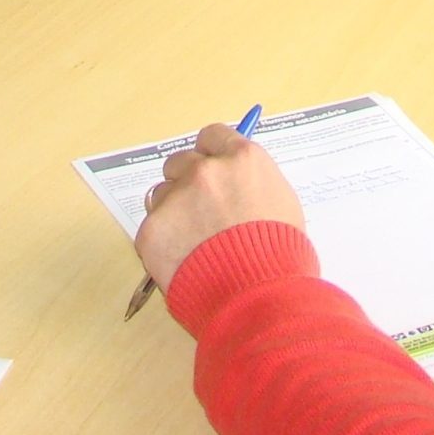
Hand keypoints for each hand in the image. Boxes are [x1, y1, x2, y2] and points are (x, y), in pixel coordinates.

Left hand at [133, 121, 305, 296]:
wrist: (258, 298)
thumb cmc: (281, 256)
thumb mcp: (280, 203)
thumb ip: (251, 183)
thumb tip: (235, 180)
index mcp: (241, 159)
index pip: (212, 136)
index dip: (211, 155)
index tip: (213, 170)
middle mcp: (205, 171)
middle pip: (181, 162)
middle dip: (187, 183)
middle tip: (201, 215)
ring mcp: (175, 199)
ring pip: (161, 196)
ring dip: (172, 213)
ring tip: (195, 247)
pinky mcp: (151, 230)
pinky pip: (151, 230)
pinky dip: (163, 245)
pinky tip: (184, 264)